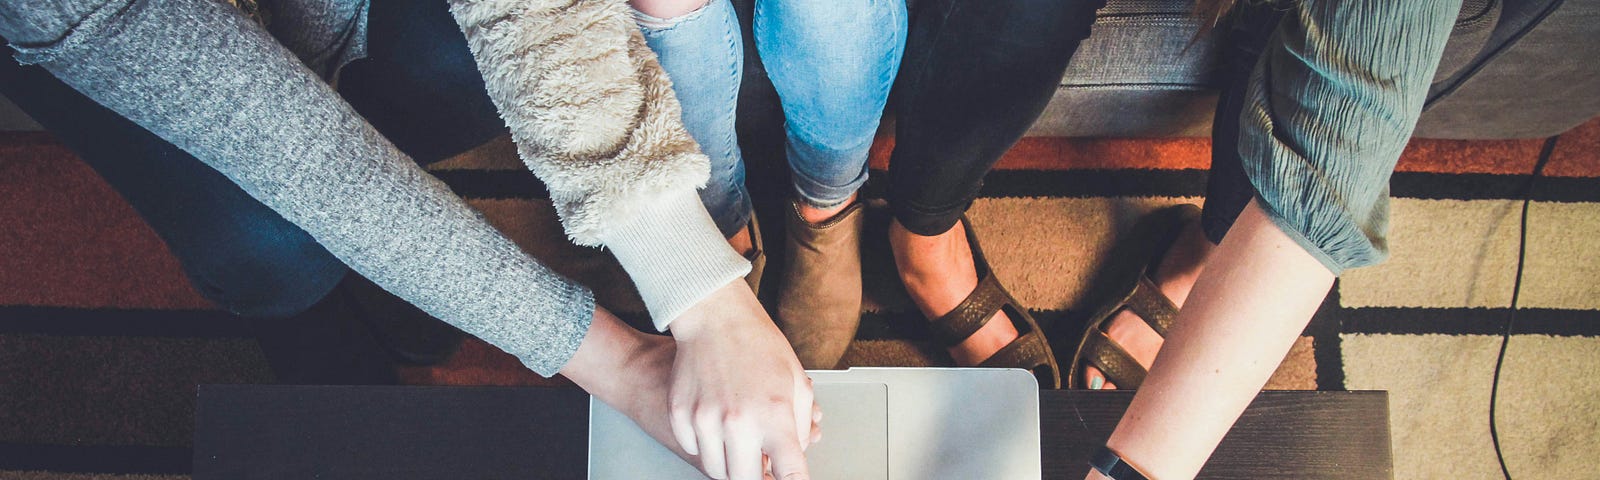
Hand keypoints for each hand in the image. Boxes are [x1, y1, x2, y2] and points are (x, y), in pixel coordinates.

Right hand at [560, 304, 818, 479]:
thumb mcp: (796, 381)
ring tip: (739, 444)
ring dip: (731, 464)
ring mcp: (705, 420)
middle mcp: (737, 422)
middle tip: (762, 464)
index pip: (790, 474)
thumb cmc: (757, 342)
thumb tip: (794, 454)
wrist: (714, 317)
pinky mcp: (681, 415)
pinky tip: (715, 427)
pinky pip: (693, 450)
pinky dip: (706, 446)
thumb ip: (800, 425)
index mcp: (773, 415)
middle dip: (758, 475)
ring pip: (717, 471)